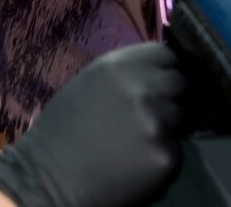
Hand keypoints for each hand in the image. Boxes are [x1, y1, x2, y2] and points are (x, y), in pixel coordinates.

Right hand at [0, 42, 186, 206]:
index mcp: (116, 67)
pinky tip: (136, 161)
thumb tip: (156, 71)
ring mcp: (157, 123)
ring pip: (181, 118)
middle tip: (145, 115)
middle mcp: (142, 89)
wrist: (50, 177)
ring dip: (167, 127)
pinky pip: (177, 150)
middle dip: (168, 96)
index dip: (162, 68)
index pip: (164, 54)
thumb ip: (123, 74)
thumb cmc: (62, 130)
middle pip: (179, 83)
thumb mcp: (87, 84)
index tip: (156, 81)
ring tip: (135, 140)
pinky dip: (163, 155)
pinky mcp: (167, 156)